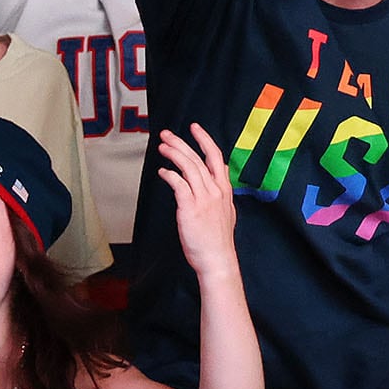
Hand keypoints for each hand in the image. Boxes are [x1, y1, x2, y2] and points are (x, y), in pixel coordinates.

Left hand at [156, 126, 239, 275]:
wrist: (217, 259)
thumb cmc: (218, 240)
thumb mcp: (227, 212)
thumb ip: (222, 194)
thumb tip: (218, 179)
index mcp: (224, 190)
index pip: (216, 157)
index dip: (205, 140)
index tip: (195, 128)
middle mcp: (215, 191)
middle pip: (198, 158)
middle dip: (181, 143)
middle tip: (167, 134)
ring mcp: (203, 199)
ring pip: (188, 167)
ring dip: (173, 154)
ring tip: (162, 147)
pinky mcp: (190, 208)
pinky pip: (179, 184)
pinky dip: (170, 175)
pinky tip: (162, 172)